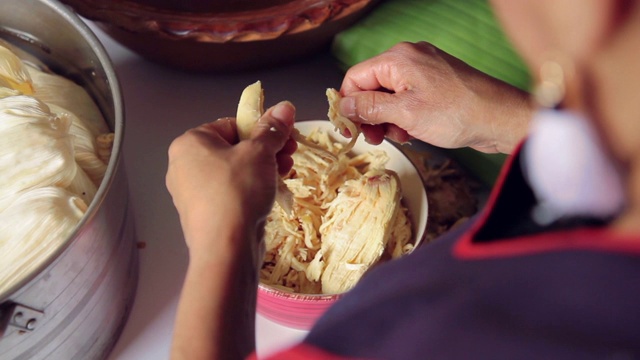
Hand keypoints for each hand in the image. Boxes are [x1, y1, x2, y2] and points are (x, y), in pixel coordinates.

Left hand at [166, 101, 296, 256]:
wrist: (226, 248)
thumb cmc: (237, 191)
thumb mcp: (260, 153)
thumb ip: (272, 129)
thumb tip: (285, 107)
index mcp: (189, 143)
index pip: (230, 124)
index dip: (261, 128)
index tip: (284, 135)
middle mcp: (184, 166)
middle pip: (234, 149)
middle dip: (266, 151)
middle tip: (290, 154)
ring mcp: (193, 194)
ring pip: (235, 173)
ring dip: (264, 170)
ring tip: (286, 173)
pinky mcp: (205, 215)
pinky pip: (232, 194)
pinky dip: (252, 190)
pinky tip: (272, 193)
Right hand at [339, 41, 531, 152]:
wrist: (500, 118)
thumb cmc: (458, 112)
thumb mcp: (404, 113)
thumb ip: (369, 108)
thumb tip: (343, 105)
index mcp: (398, 59)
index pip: (355, 77)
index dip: (348, 104)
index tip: (349, 128)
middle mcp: (410, 59)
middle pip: (372, 87)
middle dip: (370, 115)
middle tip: (374, 138)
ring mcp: (425, 71)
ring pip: (390, 96)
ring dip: (388, 119)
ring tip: (400, 136)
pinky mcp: (436, 85)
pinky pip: (408, 100)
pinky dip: (404, 117)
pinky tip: (413, 131)